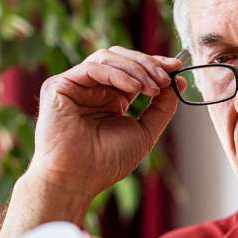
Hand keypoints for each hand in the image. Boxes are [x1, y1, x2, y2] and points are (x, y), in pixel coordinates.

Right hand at [27, 46, 183, 200]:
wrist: (78, 179)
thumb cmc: (107, 162)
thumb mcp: (145, 131)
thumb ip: (161, 107)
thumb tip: (178, 81)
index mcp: (111, 99)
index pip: (133, 70)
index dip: (155, 64)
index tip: (176, 68)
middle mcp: (93, 89)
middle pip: (121, 58)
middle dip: (148, 64)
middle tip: (166, 78)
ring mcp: (75, 85)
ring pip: (108, 58)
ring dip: (136, 69)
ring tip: (153, 87)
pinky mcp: (59, 85)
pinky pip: (92, 68)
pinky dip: (118, 74)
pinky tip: (135, 88)